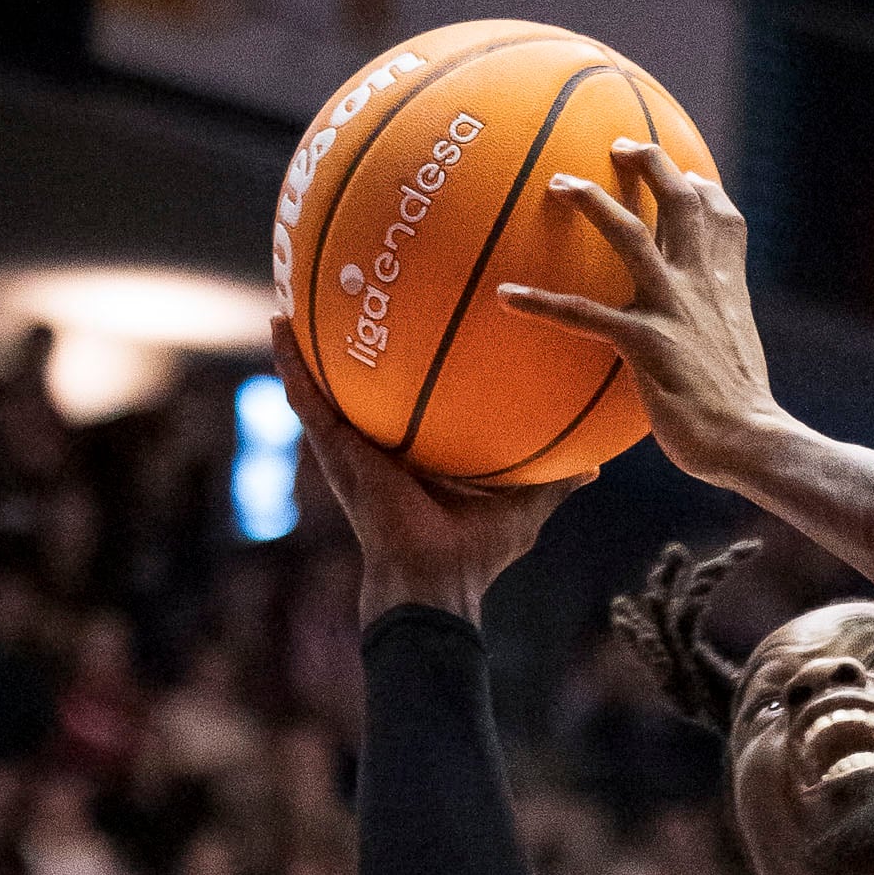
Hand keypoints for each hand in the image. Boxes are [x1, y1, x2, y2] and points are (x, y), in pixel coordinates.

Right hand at [272, 323, 584, 624]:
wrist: (436, 578)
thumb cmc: (477, 550)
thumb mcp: (524, 506)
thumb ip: (554, 481)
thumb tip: (594, 466)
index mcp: (416, 456)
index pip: (410, 405)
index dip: (407, 371)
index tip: (412, 325)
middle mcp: (378, 446)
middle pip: (362, 389)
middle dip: (351, 348)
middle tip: (348, 296)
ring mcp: (351, 447)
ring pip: (321, 386)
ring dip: (305, 344)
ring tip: (291, 296)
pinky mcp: (334, 450)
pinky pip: (306, 398)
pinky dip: (290, 362)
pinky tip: (279, 324)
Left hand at [503, 138, 785, 491]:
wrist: (752, 442)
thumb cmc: (741, 414)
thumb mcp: (736, 359)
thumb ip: (712, 333)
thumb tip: (693, 341)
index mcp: (727, 290)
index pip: (723, 222)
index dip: (703, 190)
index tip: (686, 173)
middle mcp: (702, 287)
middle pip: (681, 204)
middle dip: (651, 164)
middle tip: (618, 142)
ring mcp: (674, 310)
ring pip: (630, 235)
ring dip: (593, 202)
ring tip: (558, 182)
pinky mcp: (646, 344)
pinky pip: (584, 315)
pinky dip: (543, 303)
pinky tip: (507, 297)